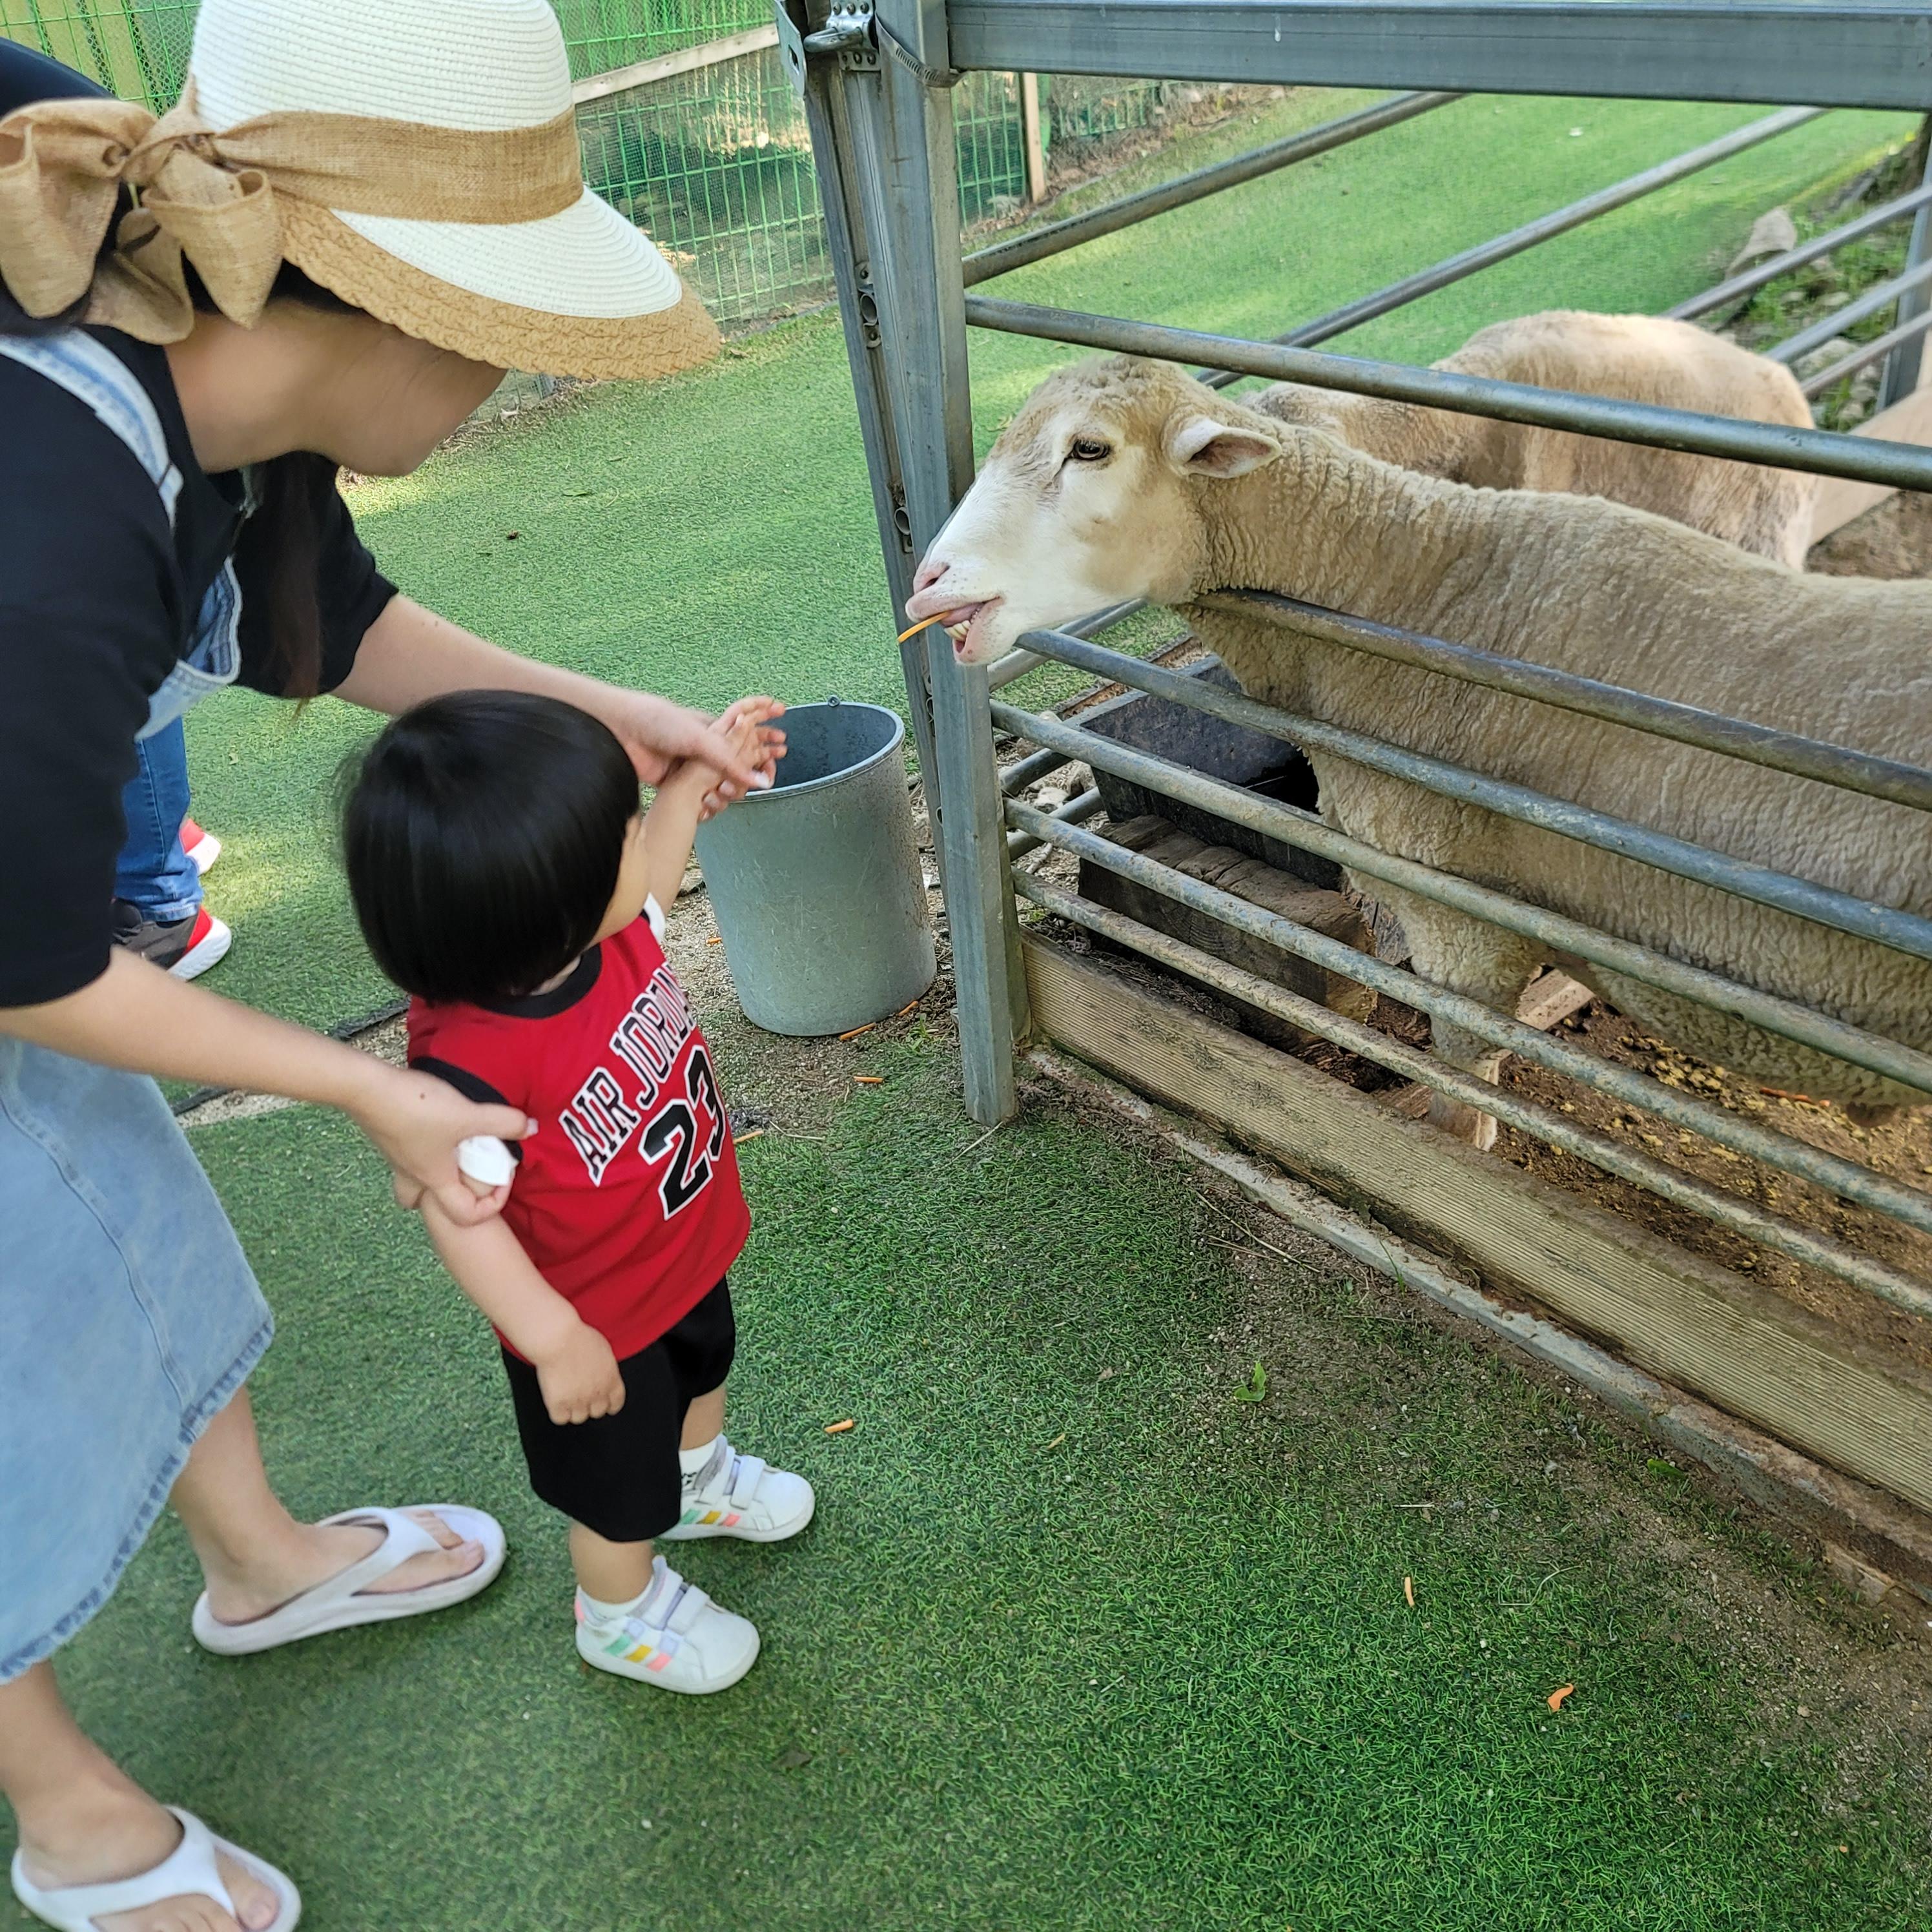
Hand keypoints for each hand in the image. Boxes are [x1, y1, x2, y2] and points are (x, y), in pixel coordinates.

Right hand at [348, 1065, 534, 1224]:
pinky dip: (424, 1146)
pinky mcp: (388, 1135)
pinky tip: (434, 1120)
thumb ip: (502, 1122)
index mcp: (435, 1180)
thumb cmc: (416, 1109)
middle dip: (448, 1196)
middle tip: (468, 1170)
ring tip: (453, 1143)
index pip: (466, 1216)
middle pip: (426, 1204)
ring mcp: (396, 1156)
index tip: (503, 1176)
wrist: (364, 1087)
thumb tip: (530, 1127)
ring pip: (415, 1178)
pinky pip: (408, 1153)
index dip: (492, 1204)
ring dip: (434, 1169)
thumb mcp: (468, 1115)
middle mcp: (412, 1175)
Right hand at [532, 1320, 626, 1424]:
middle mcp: (598, 1393)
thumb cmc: (578, 1337)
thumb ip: (606, 1369)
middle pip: (597, 1412)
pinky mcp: (559, 1404)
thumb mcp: (603, 1350)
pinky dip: (557, 1412)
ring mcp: (578, 1401)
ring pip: (578, 1418)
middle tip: (579, 1393)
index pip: (616, 1403)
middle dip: (589, 1405)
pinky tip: (555, 1399)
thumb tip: (602, 1376)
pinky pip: (560, 1419)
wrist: (558, 1338)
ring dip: (572, 1409)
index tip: (603, 1404)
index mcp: (612, 1379)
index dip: (609, 1405)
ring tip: (565, 1393)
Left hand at [602, 690, 784, 801]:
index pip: (748, 729)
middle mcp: (704, 747)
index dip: (767, 731)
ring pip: (720, 783)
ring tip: (724, 797)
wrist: (617, 731)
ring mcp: (690, 766)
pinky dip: (707, 805)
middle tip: (767, 778)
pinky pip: (699, 798)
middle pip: (739, 761)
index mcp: (713, 728)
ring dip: (728, 793)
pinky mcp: (675, 783)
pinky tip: (708, 809)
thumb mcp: (699, 738)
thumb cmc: (656, 721)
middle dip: (754, 770)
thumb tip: (761, 783)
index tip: (783, 740)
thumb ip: (730, 762)